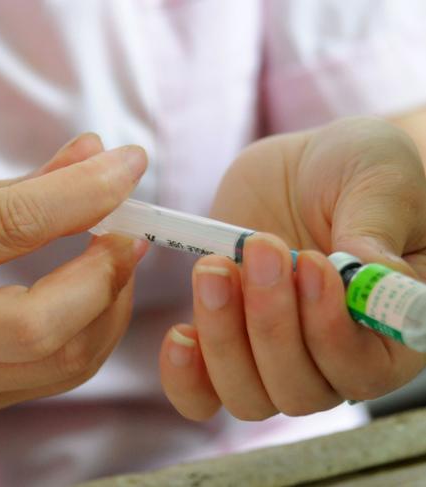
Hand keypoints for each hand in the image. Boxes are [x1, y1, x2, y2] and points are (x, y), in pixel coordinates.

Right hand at [0, 133, 147, 435]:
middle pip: (42, 325)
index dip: (84, 192)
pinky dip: (97, 327)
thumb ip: (22, 184)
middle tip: (127, 230)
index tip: (129, 163)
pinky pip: (63, 372)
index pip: (10, 226)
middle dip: (104, 273)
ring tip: (115, 255)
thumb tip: (96, 152)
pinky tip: (95, 291)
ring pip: (66, 360)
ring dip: (112, 302)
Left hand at [159, 117, 425, 420]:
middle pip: (297, 389)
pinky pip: (202, 391)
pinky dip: (186, 375)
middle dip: (270, 322)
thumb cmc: (361, 173)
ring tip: (215, 267)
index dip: (330, 330)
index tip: (311, 264)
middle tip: (261, 249)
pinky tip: (180, 334)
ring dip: (224, 335)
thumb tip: (367, 272)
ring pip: (246, 392)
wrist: (306, 168)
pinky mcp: (228, 338)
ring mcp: (275, 353)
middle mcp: (331, 358)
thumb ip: (376, 229)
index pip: (362, 370)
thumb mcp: (382, 183)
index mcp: (385, 333)